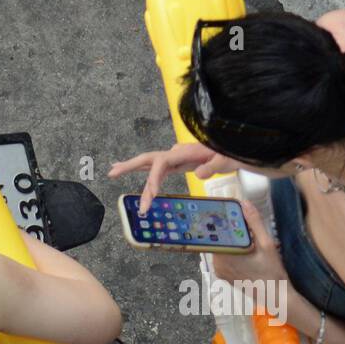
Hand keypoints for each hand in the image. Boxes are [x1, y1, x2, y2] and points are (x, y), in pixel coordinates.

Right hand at [109, 142, 245, 214]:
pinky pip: (157, 170)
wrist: (232, 149)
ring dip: (131, 169)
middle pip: (148, 159)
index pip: (162, 163)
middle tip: (112, 172)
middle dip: (129, 166)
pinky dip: (144, 174)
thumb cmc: (230, 153)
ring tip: (113, 172)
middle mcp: (176, 153)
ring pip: (149, 165)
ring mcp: (175, 158)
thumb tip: (198, 173)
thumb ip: (213, 165)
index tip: (151, 194)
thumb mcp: (226, 159)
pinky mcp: (177, 164)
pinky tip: (133, 174)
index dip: (154, 177)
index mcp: (185, 152)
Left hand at [210, 201, 286, 292]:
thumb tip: (245, 203)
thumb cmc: (272, 272)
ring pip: (220, 248)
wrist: (276, 297)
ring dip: (230, 240)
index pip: (214, 232)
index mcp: (225, 255)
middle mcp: (217, 263)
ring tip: (244, 234)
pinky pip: (222, 257)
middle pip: (217, 239)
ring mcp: (218, 270)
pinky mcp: (222, 275)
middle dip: (227, 229)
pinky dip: (230, 251)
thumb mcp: (267, 244)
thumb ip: (255, 223)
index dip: (218, 219)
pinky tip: (244, 248)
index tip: (223, 209)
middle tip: (238, 219)